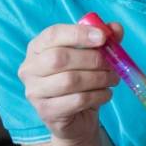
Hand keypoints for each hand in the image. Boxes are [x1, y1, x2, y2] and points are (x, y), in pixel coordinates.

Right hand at [18, 22, 122, 145]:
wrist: (77, 117)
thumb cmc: (82, 80)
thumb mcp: (93, 56)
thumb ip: (104, 40)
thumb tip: (115, 28)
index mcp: (38, 47)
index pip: (53, 34)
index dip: (79, 33)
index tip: (103, 37)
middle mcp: (30, 68)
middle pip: (60, 58)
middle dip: (92, 59)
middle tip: (112, 65)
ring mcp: (34, 91)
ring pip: (70, 80)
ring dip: (99, 78)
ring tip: (112, 79)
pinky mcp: (46, 111)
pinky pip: (77, 100)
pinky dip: (98, 95)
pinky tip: (105, 94)